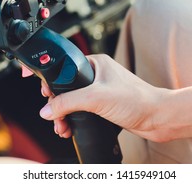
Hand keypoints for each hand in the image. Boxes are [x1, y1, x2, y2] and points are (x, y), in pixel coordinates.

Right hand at [39, 54, 170, 141]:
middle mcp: (96, 75)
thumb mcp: (96, 98)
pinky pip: (81, 110)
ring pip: (73, 101)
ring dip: (64, 114)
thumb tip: (47, 109)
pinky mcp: (104, 105)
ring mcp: (100, 90)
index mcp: (95, 63)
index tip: (34, 80)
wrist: (157, 118)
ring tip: (62, 127)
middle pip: (65, 87)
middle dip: (56, 103)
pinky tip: (70, 128)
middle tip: (53, 115)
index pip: (63, 66)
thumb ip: (68, 102)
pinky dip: (74, 119)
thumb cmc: (136, 100)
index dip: (48, 75)